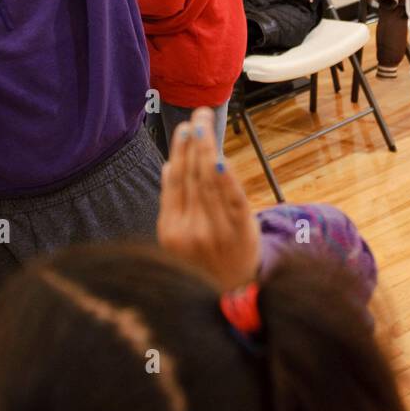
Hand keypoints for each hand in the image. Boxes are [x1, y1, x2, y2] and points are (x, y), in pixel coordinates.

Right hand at [157, 108, 260, 289]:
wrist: (233, 295)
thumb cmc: (203, 263)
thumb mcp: (179, 240)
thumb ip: (173, 205)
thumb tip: (168, 167)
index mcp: (171, 231)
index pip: (174, 182)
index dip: (179, 152)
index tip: (183, 128)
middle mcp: (191, 230)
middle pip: (192, 176)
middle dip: (195, 141)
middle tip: (199, 114)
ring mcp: (216, 231)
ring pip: (209, 181)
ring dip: (208, 148)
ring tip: (207, 125)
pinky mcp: (241, 231)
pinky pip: (232, 197)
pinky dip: (226, 176)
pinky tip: (220, 157)